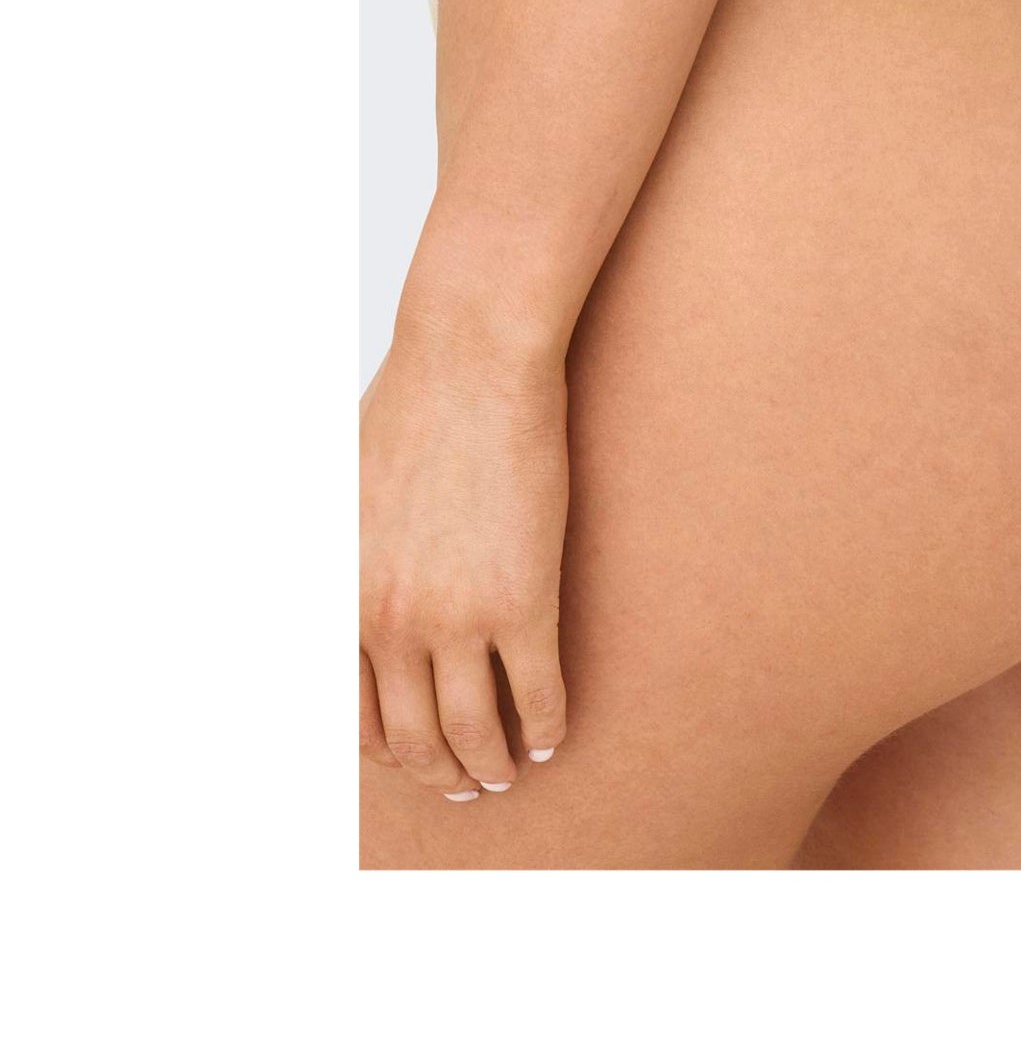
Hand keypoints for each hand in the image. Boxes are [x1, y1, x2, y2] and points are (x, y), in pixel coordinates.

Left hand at [359, 322, 569, 800]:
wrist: (471, 366)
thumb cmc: (410, 406)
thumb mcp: (338, 490)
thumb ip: (340, 548)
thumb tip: (339, 567)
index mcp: (342, 598)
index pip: (353, 715)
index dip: (386, 749)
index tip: (411, 756)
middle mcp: (388, 623)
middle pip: (412, 739)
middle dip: (439, 772)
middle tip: (464, 782)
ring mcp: (458, 618)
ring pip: (472, 732)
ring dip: (492, 765)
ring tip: (509, 770)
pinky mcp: (523, 601)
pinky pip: (539, 694)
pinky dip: (546, 727)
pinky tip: (554, 734)